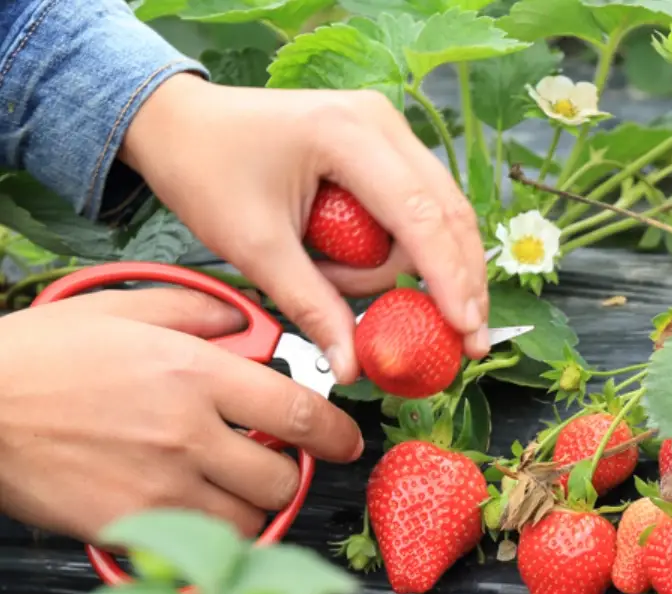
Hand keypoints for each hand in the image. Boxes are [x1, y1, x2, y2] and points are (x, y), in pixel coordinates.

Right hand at [0, 289, 363, 542]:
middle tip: (272, 462)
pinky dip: (208, 533)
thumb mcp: (125, 308)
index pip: (297, 413)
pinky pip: (199, 544)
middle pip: (283, 477)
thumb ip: (198, 312)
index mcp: (194, 374)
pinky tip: (191, 508)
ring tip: (227, 486)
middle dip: (290, 473)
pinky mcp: (130, 526)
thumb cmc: (42, 357)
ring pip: (248, 519)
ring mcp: (160, 486)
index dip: (335, 433)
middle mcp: (187, 434)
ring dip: (251, 506)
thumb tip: (245, 323)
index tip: (346, 441)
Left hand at [118, 73, 491, 383]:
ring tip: (347, 288)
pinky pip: (420, 205)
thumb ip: (311, 306)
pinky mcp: (384, 144)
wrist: (177, 122)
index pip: (420, 217)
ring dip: (421, 266)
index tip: (466, 330)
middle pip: (449, 212)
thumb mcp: (255, 248)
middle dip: (459, 280)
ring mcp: (388, 129)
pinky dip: (412, 248)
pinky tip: (382, 275)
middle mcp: (382, 122)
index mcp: (347, 135)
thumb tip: (351, 367)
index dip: (449, 279)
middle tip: (466, 339)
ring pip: (441, 211)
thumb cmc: (205, 171)